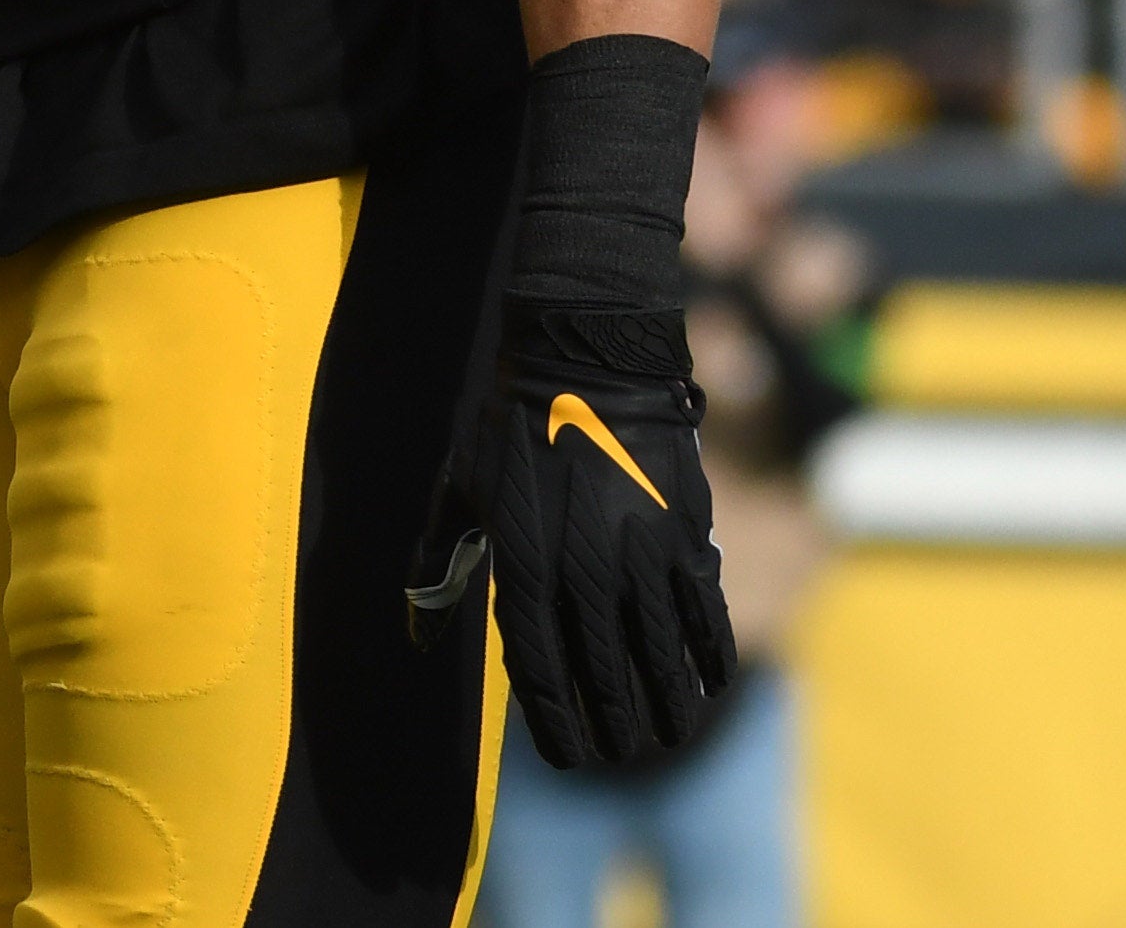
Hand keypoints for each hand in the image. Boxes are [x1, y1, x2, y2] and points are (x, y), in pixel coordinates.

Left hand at [410, 303, 736, 768]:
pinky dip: (710, 654)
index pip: (543, 676)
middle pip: (604, 679)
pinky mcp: (685, 539)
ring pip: (659, 659)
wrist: (586, 369)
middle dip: (613, 725)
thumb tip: (414, 629)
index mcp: (526, 572)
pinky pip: (704, 615)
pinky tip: (711, 683)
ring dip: (667, 706)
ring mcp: (641, 562)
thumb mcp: (462, 493)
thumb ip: (439, 563)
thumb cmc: (511, 431)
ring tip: (669, 734)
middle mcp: (585, 578)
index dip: (559, 725)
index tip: (571, 755)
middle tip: (622, 750)